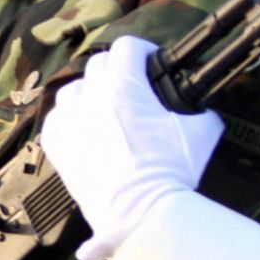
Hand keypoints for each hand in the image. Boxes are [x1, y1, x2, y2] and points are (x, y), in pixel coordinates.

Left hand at [43, 36, 224, 259]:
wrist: (141, 213)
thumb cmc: (170, 171)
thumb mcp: (201, 133)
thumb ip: (202, 112)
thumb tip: (205, 109)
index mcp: (124, 86)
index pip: (127, 46)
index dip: (143, 50)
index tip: (152, 62)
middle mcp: (92, 97)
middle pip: (99, 64)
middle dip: (117, 69)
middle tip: (133, 87)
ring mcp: (70, 121)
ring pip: (71, 89)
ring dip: (88, 91)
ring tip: (104, 106)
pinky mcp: (58, 146)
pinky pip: (54, 120)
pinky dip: (66, 119)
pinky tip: (81, 127)